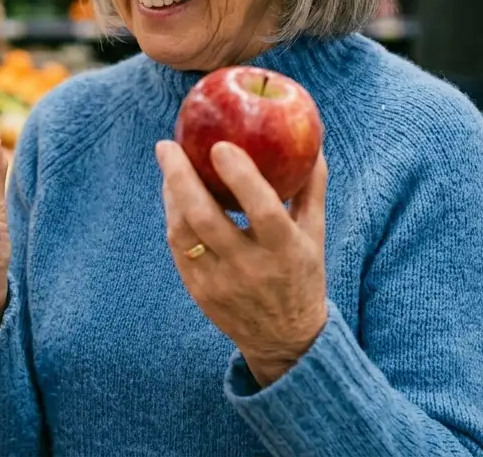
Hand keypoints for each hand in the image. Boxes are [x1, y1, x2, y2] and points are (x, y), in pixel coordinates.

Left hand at [156, 140, 328, 386]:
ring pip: (183, 232)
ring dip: (171, 194)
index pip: (263, 210)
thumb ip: (311, 189)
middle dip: (181, 178)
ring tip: (169, 161)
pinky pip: (178, 247)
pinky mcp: (199, 291)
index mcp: (285, 250)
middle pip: (206, 218)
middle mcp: (251, 268)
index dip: (241, 177)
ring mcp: (220, 282)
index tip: (220, 145)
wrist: (284, 340)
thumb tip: (312, 143)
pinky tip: (172, 194)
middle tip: (167, 145)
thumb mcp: (315, 235)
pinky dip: (173, 216)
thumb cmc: (301, 274)